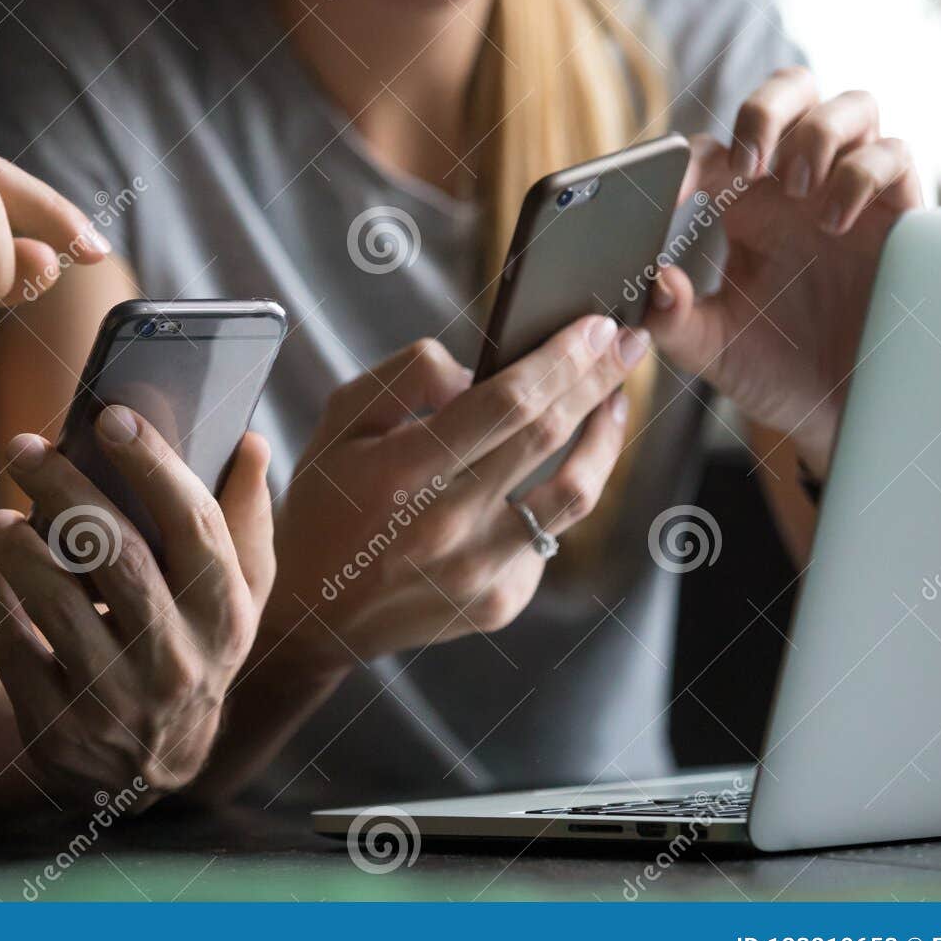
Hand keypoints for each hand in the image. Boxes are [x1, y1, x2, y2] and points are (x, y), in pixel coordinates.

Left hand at [0, 407, 273, 806]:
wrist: (154, 771)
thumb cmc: (195, 651)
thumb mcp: (236, 596)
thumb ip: (244, 519)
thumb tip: (249, 441)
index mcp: (224, 613)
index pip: (193, 523)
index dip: (152, 464)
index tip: (111, 416)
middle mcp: (177, 658)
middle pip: (116, 554)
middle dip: (64, 489)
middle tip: (25, 447)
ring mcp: (116, 699)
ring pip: (57, 603)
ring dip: (19, 547)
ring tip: (0, 516)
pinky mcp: (59, 729)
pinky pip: (12, 649)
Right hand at [261, 320, 648, 672]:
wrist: (313, 613)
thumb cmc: (324, 505)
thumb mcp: (339, 422)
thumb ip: (406, 379)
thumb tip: (476, 373)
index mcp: (402, 473)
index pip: (507, 403)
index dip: (562, 359)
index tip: (596, 326)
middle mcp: (446, 526)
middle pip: (550, 437)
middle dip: (598, 380)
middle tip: (628, 344)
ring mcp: (478, 572)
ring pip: (574, 495)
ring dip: (604, 440)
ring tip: (612, 404)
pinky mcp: (499, 603)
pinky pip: (548, 537)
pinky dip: (555, 497)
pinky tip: (547, 475)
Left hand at [645, 69, 922, 476]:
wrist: (840, 414)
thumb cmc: (775, 371)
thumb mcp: (712, 350)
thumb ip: (671, 320)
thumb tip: (654, 281)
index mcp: (744, 207)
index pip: (713, 152)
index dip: (686, 161)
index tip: (668, 192)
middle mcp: (799, 187)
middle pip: (791, 91)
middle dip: (766, 108)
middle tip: (746, 161)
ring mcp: (853, 192)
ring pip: (849, 106)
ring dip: (815, 135)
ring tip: (794, 189)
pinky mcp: (902, 213)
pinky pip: (894, 154)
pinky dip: (861, 173)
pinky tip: (835, 222)